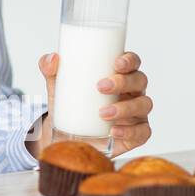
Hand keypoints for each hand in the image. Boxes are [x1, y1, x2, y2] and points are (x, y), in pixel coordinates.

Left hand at [35, 51, 151, 157]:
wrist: (67, 137)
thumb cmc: (71, 105)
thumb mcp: (58, 88)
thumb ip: (51, 70)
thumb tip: (53, 58)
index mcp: (118, 75)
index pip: (132, 62)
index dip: (129, 60)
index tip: (116, 63)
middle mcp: (132, 92)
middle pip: (139, 80)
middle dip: (123, 82)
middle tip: (101, 87)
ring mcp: (136, 113)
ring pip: (143, 105)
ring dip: (125, 108)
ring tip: (102, 112)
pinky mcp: (136, 134)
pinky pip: (142, 132)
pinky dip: (129, 131)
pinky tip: (113, 131)